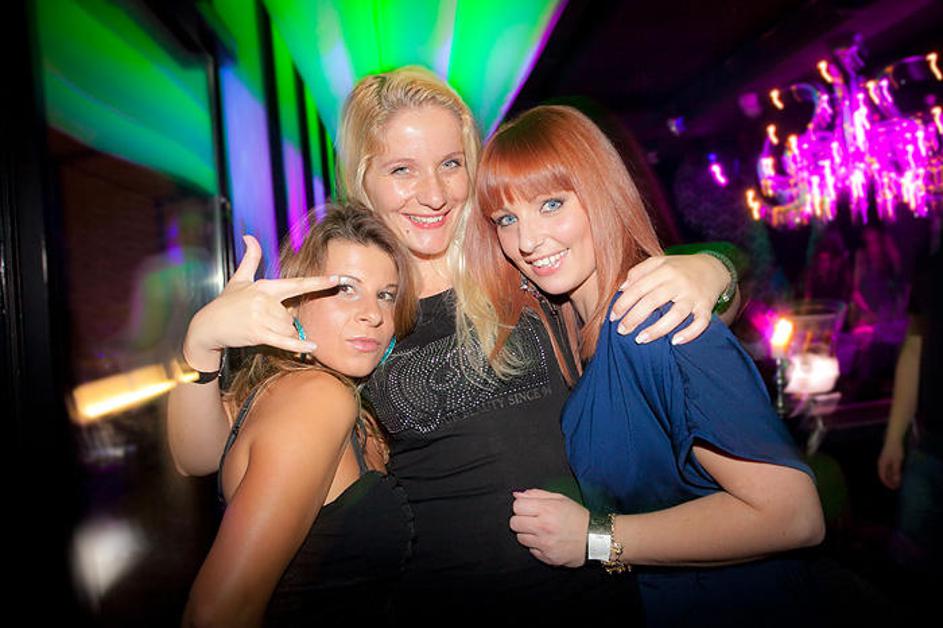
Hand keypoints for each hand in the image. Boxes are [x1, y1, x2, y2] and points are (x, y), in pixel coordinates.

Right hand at [182, 235, 338, 370]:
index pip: (297, 283)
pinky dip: (299, 345)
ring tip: (262, 329)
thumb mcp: (238, 279)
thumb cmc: (226, 303)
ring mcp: (262, 317)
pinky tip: (312, 347)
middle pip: (292, 315)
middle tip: (264, 322)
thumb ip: (250, 259)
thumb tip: (249, 236)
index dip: (318, 282)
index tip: (337, 279)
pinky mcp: (258, 334)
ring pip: (289, 328)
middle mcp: (265, 300)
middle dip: (285, 322)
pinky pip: (284, 341)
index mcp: (265, 286)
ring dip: (283, 333)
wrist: (207, 326)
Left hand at [510, 488, 588, 567]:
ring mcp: (545, 544)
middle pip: (514, 523)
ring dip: (528, 534)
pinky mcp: (547, 558)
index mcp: (547, 509)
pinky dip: (536, 546)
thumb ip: (537, 495)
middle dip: (521, 520)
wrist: (595, 539)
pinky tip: (547, 541)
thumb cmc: (578, 517)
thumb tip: (517, 495)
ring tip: (541, 531)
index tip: (529, 509)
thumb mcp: (560, 499)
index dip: (521, 507)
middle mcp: (544, 527)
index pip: (517, 506)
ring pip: (520, 538)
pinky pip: (531, 551)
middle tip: (532, 520)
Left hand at [610, 253, 728, 343]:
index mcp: (665, 270)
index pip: (639, 288)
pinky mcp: (707, 307)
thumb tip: (622, 288)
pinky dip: (690, 333)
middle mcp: (679, 282)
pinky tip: (675, 342)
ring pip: (676, 314)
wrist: (713, 268)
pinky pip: (701, 323)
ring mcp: (694, 296)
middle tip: (621, 331)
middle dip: (634, 318)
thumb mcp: (659, 262)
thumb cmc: (680, 268)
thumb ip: (639, 271)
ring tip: (640, 339)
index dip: (623, 303)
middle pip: (653, 301)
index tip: (613, 316)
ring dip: (657, 329)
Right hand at [877, 439, 905, 489]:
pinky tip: (898, 473)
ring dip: (891, 477)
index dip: (888, 484)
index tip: (894, 488)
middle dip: (890, 481)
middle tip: (897, 486)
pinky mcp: (887, 459)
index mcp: (882, 465)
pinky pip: (888, 468)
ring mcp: (883, 461)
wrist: (893, 439)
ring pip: (886, 472)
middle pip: (884, 475)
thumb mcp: (897, 462)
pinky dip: (892, 473)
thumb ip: (896, 472)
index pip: (883, 477)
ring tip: (898, 481)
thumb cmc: (895, 450)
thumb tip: (896, 481)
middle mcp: (881, 464)